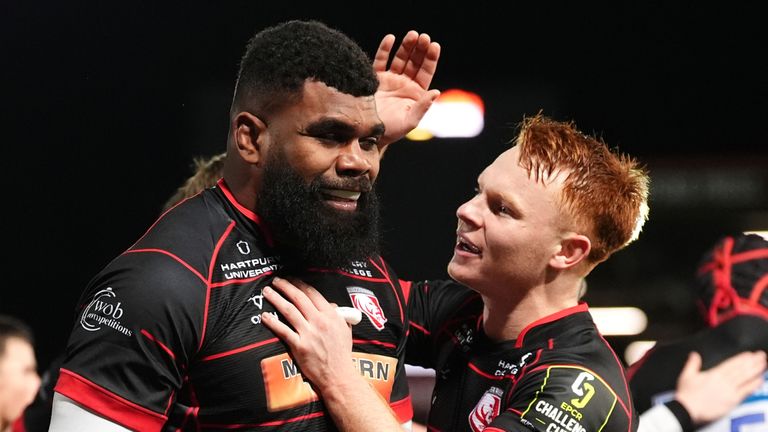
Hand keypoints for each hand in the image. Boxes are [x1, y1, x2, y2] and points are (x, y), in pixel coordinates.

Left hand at [261, 277, 357, 392]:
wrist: (338, 375)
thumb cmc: (342, 354)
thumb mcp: (345, 330)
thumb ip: (338, 315)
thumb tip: (331, 305)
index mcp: (331, 315)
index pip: (313, 294)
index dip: (300, 284)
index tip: (292, 279)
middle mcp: (319, 321)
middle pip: (299, 298)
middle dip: (286, 287)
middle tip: (277, 281)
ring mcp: (308, 333)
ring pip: (289, 310)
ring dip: (276, 299)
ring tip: (268, 292)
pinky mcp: (299, 346)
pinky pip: (283, 330)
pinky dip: (272, 322)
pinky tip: (265, 316)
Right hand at [373, 31, 440, 148]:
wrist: (366, 134)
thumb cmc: (390, 131)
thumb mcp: (409, 121)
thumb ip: (422, 106)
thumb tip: (436, 92)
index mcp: (416, 93)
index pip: (426, 71)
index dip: (430, 58)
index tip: (434, 45)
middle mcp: (404, 84)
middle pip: (414, 61)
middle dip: (420, 49)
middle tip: (423, 37)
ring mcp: (390, 80)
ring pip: (400, 58)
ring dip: (406, 46)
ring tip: (412, 34)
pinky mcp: (375, 78)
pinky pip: (380, 60)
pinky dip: (385, 49)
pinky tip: (391, 38)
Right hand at [676, 350, 765, 423]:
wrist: (688, 409)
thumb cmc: (687, 394)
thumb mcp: (686, 376)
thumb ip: (692, 364)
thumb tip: (694, 355)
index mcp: (714, 374)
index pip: (731, 364)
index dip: (741, 358)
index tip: (749, 354)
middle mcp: (724, 381)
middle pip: (741, 369)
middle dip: (752, 362)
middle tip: (761, 355)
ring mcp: (729, 391)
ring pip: (745, 378)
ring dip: (755, 371)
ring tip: (763, 364)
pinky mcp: (732, 400)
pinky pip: (745, 391)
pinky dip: (753, 385)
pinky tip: (760, 380)